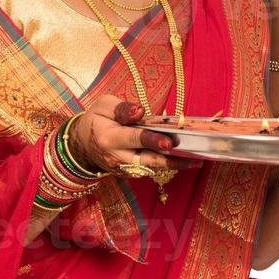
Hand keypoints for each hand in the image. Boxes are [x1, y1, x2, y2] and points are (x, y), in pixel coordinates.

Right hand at [68, 94, 202, 175]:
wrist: (81, 143)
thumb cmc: (96, 119)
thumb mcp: (104, 105)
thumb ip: (123, 109)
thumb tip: (140, 111)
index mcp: (109, 138)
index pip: (135, 138)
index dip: (153, 140)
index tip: (170, 142)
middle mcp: (117, 157)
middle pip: (148, 160)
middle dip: (172, 161)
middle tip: (194, 157)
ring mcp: (123, 169)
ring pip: (153, 168)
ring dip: (175, 165)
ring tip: (197, 160)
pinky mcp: (130, 173)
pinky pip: (151, 170)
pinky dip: (168, 166)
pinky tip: (187, 161)